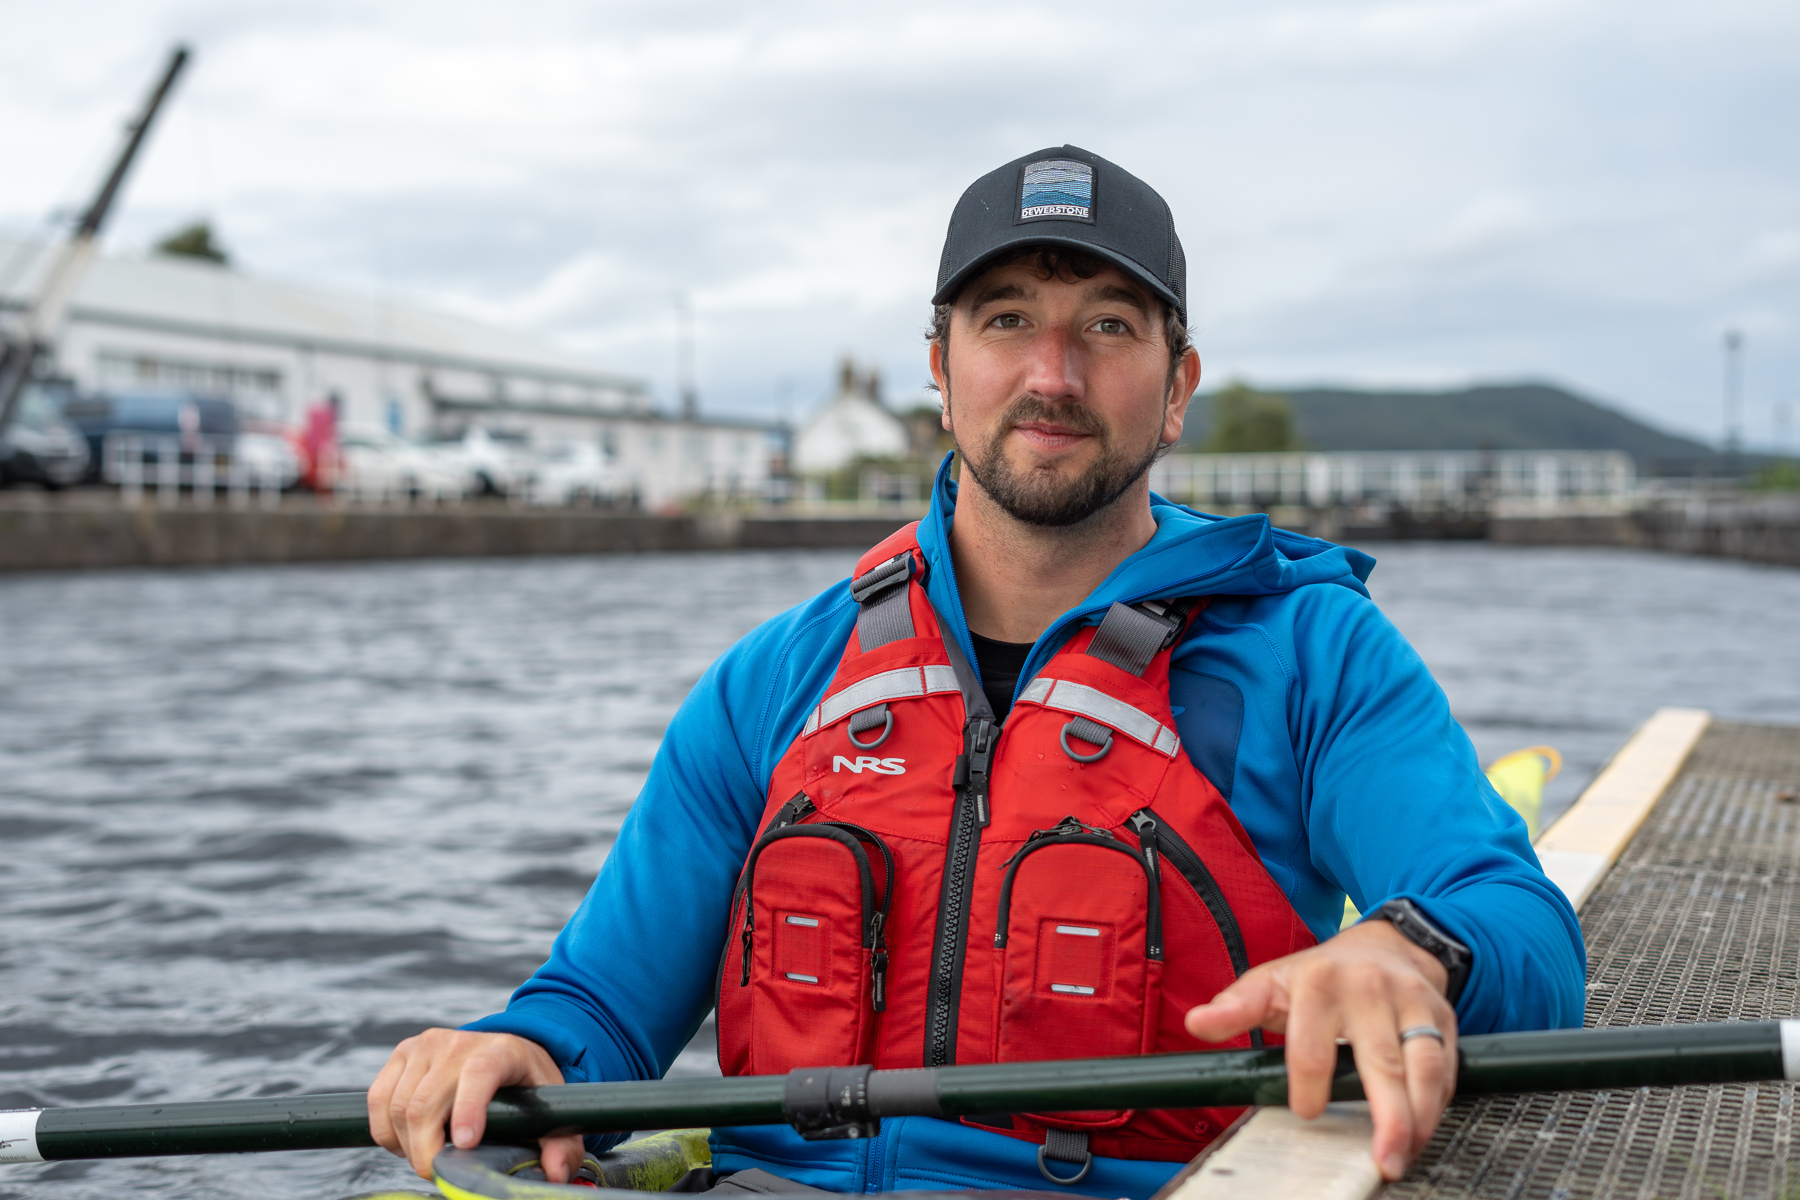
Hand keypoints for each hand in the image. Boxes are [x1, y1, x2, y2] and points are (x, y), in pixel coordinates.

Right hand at [367, 1028, 586, 1182]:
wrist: (503, 1050)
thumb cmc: (527, 1086)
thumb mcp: (552, 1109)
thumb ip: (561, 1145)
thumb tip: (555, 1174)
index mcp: (501, 1051)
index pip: (479, 1074)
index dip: (468, 1110)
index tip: (464, 1146)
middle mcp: (459, 1043)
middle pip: (425, 1102)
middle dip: (426, 1151)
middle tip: (439, 1174)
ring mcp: (426, 1045)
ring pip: (397, 1106)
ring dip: (406, 1145)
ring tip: (428, 1156)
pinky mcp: (402, 1053)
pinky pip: (378, 1100)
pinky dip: (385, 1131)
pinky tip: (406, 1141)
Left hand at [1183, 919, 1456, 1180]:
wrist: (1384, 944)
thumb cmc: (1320, 975)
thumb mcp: (1271, 982)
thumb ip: (1236, 1007)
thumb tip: (1197, 1022)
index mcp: (1319, 982)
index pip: (1314, 1044)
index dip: (1309, 1086)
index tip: (1306, 1113)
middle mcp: (1369, 989)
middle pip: (1380, 1060)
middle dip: (1385, 1116)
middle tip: (1382, 1161)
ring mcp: (1411, 1001)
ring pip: (1424, 1065)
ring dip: (1419, 1118)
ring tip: (1405, 1156)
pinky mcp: (1443, 1016)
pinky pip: (1446, 1066)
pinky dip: (1438, 1103)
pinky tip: (1423, 1130)